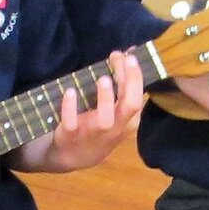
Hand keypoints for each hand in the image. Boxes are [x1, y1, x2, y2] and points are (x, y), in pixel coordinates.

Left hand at [39, 50, 144, 171]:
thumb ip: (122, 86)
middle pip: (130, 106)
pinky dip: (70, 107)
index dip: (136, 76)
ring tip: (104, 79)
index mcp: (127, 121)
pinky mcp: (71, 135)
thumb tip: (129, 53)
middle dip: (130, 81)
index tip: (129, 56)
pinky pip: (72, 122)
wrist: (73, 156)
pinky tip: (70, 91)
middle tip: (123, 58)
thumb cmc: (98, 128)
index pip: (138, 98)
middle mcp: (114, 127)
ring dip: (105, 98)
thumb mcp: (115, 111)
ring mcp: (93, 133)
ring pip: (105, 119)